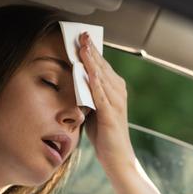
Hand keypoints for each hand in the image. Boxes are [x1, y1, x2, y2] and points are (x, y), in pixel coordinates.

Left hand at [77, 32, 135, 170]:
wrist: (117, 159)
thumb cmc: (104, 136)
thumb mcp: (93, 110)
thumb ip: (87, 95)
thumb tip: (74, 81)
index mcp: (115, 90)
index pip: (102, 66)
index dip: (92, 51)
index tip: (82, 36)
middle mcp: (118, 92)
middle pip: (103, 66)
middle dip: (92, 50)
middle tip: (81, 34)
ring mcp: (116, 103)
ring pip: (102, 76)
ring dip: (92, 60)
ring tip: (82, 46)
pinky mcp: (111, 115)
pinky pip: (101, 94)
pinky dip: (94, 81)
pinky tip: (87, 71)